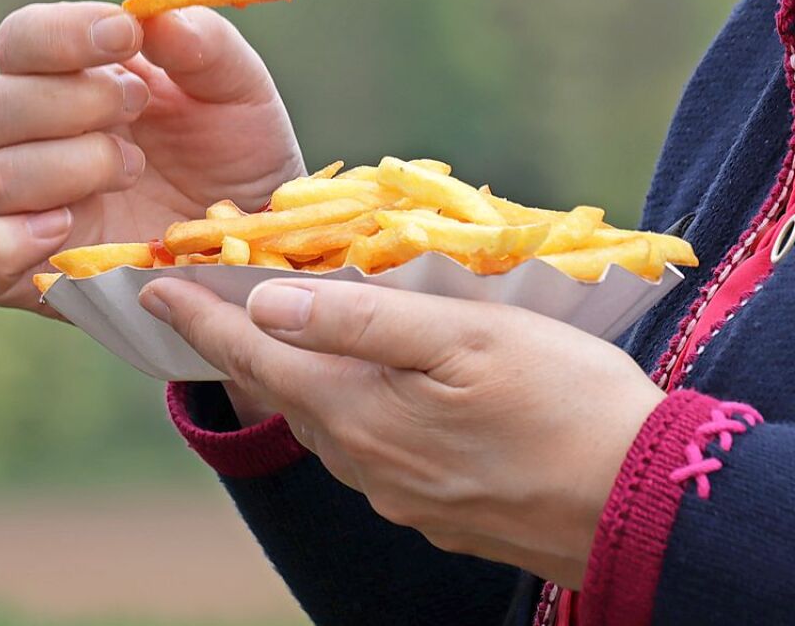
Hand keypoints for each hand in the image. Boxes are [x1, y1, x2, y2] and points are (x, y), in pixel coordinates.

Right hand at [0, 1, 303, 315]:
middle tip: (139, 107)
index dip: (58, 34)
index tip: (123, 35)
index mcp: (78, 80)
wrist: (266, 235)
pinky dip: (5, 245)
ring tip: (136, 167)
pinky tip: (63, 227)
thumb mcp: (241, 90)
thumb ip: (205, 45)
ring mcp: (42, 208)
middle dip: (72, 102)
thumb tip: (152, 19)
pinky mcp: (47, 272)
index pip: (21, 41)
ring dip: (70, 165)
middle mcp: (43, 140)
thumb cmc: (242, 152)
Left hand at [138, 277, 664, 585]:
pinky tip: (357, 396)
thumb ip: (362, 323)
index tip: (153, 287)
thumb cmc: (563, 401)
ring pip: (317, 425)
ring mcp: (397, 492)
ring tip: (271, 341)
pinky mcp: (433, 508)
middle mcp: (364, 460)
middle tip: (206, 306)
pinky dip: (337, 410)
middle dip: (233, 347)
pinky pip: (360, 452)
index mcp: (361, 409)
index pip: (253, 354)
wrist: (641, 503)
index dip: (200, 317)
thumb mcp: (466, 337)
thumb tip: (268, 307)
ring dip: (285, 380)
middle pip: (276, 393)